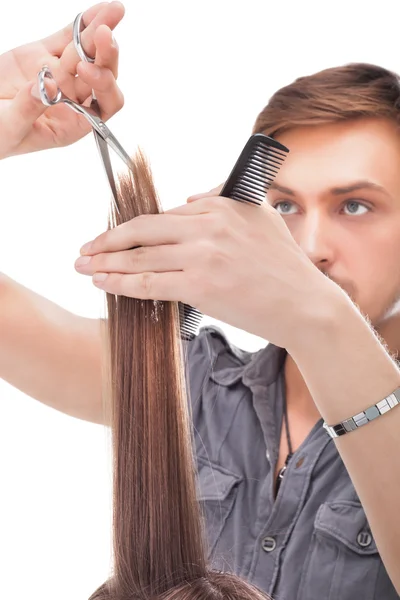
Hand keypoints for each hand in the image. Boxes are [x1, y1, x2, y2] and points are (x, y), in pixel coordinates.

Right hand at [0, 1, 124, 159]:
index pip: (103, 105)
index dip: (103, 86)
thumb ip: (28, 109)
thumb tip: (45, 86)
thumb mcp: (10, 127)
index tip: (88, 70)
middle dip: (106, 54)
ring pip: (86, 51)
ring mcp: (60, 74)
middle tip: (104, 34)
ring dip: (100, 31)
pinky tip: (99, 12)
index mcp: (73, 123)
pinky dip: (82, 23)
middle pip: (100, 74)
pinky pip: (68, 37)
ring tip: (114, 10)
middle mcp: (73, 98)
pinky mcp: (45, 54)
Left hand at [74, 187, 336, 348]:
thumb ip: (223, 199)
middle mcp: (208, 224)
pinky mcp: (200, 286)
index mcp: (220, 205)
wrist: (305, 305)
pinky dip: (120, 283)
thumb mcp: (261, 216)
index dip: (131, 228)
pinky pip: (148, 283)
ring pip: (140, 257)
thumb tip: (188, 198)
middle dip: (106, 242)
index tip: (113, 238)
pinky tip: (102, 283)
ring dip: (105, 262)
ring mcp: (203, 255)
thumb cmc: (284, 267)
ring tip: (83, 267)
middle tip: (83, 249)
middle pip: (142, 231)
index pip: (162, 216)